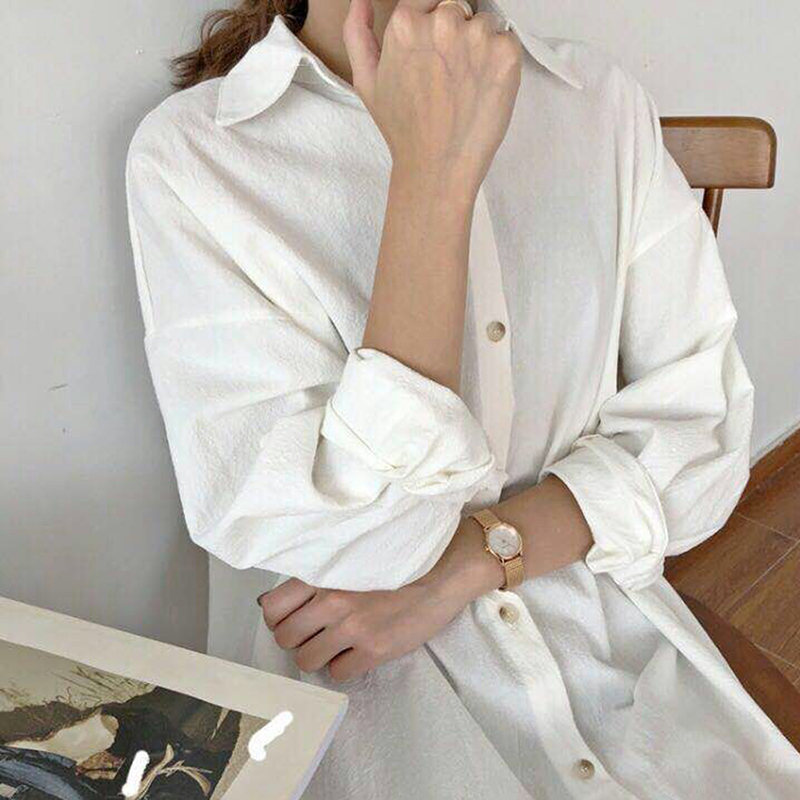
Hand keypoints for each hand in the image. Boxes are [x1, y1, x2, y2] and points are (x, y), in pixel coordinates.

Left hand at [258, 517, 502, 681]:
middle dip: (297, 639)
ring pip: (306, 660)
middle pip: (284, 637)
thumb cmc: (401, 560)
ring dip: (318, 656)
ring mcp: (352, 626)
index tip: (293, 618)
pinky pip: (337, 673)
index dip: (279, 617)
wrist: (444, 570)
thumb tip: (294, 601)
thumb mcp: (353, 556)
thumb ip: (323, 574)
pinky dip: (344, 667)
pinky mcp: (374, 649)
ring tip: (337, 644)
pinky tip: (358, 652)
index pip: (271, 607)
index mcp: (324, 573)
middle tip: (316, 634)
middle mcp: (331, 600)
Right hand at [344, 0, 522, 195]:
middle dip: (455, 35)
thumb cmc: (403, 130)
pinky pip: (507, 40)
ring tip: (465, 86)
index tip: (433, 55)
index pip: (426, 0)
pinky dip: (500, 62)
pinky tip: (483, 89)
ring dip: (479, 47)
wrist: (437, 167)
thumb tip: (360, 1)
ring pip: (484, 23)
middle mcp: (443, 21)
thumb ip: (357, 33)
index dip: (431, 28)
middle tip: (448, 77)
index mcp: (406, 23)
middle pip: (456, 8)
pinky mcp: (505, 53)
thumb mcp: (367, 81)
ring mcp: (477, 36)